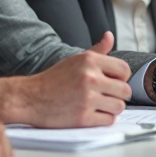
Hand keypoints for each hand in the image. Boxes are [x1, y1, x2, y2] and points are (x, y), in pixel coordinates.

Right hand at [14, 31, 131, 126]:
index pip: (124, 69)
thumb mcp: (75, 60)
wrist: (30, 98)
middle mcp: (90, 77)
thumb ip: (97, 50)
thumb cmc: (54, 79)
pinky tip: (92, 114)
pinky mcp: (83, 117)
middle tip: (106, 96)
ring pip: (119, 107)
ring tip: (99, 105)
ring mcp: (87, 98)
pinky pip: (109, 120)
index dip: (121, 78)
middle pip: (125, 91)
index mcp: (89, 60)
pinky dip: (103, 119)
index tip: (112, 82)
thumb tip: (109, 36)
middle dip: (118, 95)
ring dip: (112, 109)